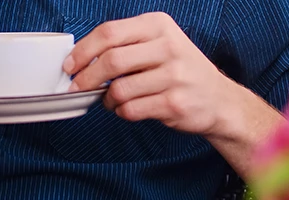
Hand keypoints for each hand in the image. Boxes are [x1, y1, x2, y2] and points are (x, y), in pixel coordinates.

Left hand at [64, 12, 266, 135]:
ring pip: (119, 89)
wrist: (219, 100)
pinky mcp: (174, 103)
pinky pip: (131, 109)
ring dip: (107, 99)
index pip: (109, 33)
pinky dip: (122, 112)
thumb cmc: (181, 70)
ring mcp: (174, 76)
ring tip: (113, 99)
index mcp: (159, 25)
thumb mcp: (159, 43)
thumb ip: (125, 45)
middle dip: (86, 77)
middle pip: (111, 60)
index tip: (69, 65)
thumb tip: (80, 59)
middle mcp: (168, 47)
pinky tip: (129, 108)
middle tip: (77, 87)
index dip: (83, 51)